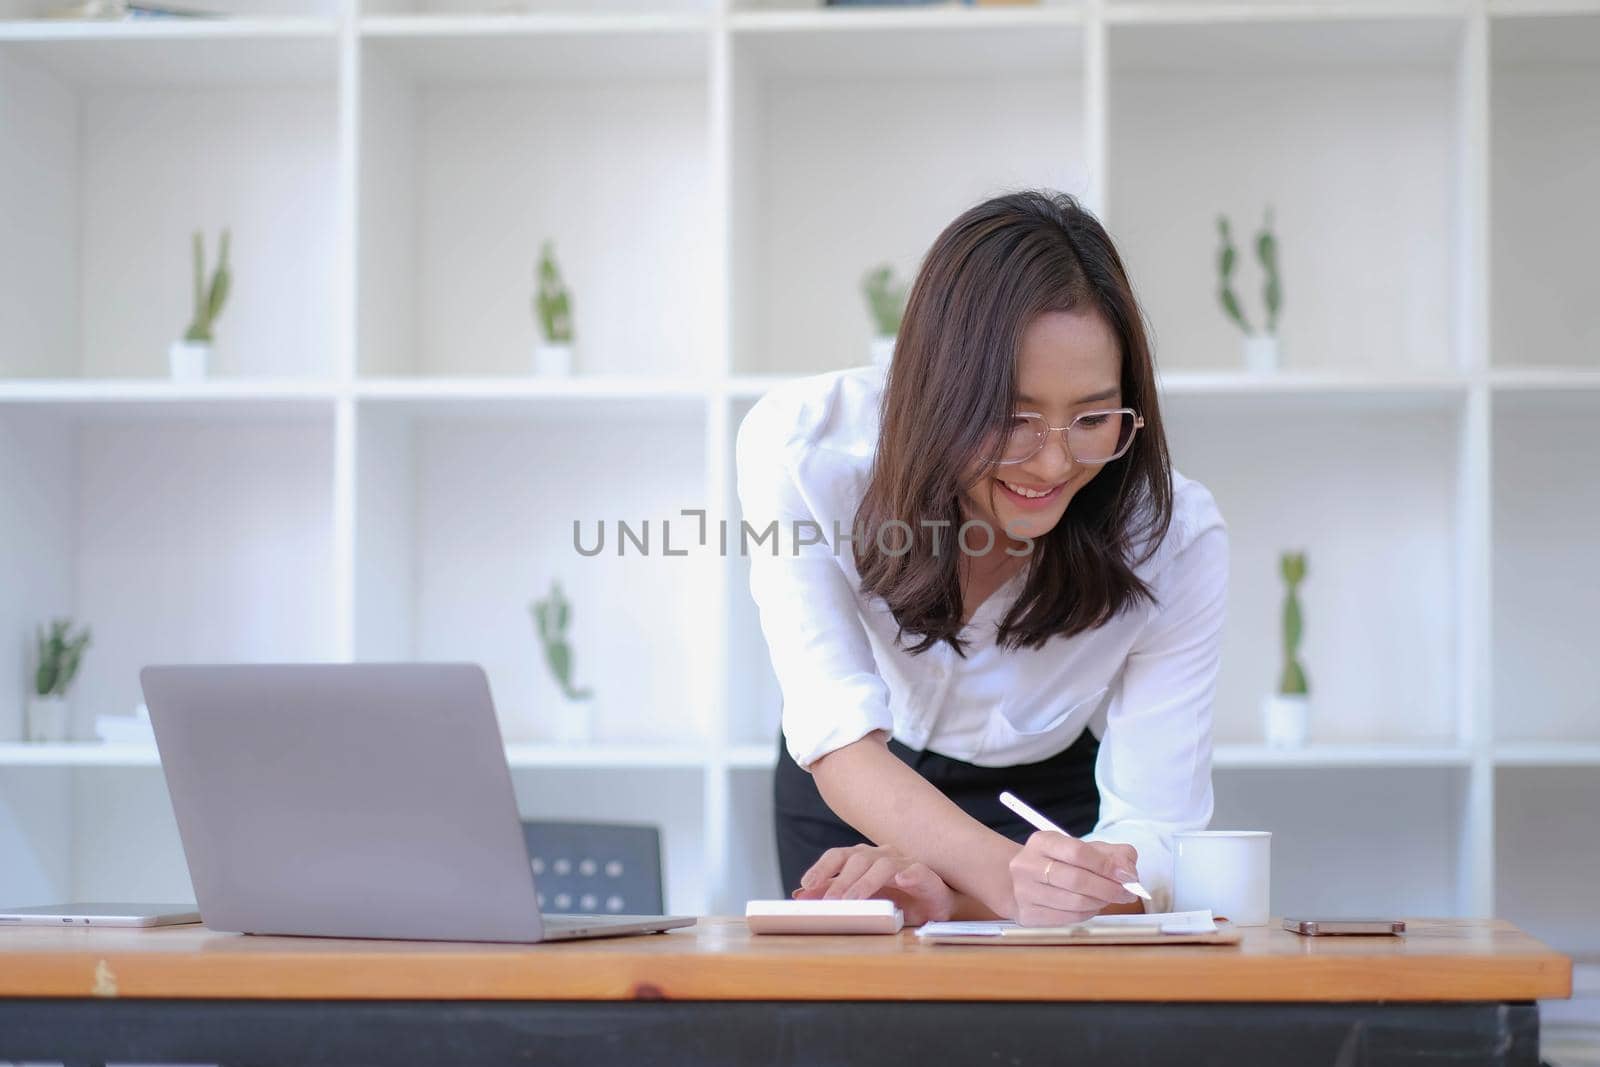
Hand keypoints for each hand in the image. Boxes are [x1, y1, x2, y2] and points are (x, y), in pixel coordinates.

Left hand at [792, 844, 956, 925]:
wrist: (932, 904)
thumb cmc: (895, 900)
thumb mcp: (860, 899)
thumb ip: (833, 894)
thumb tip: (799, 896)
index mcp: (863, 858)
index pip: (838, 856)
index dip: (821, 868)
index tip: (806, 885)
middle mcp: (882, 855)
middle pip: (857, 860)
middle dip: (840, 882)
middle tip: (829, 903)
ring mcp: (904, 863)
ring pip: (882, 865)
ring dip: (865, 883)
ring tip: (853, 901)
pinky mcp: (926, 875)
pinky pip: (917, 871)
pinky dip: (909, 874)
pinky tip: (902, 880)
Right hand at [1008, 832, 1139, 926]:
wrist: (1015, 882)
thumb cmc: (1056, 863)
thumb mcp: (1079, 848)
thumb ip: (1110, 853)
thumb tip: (1129, 870)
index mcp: (1042, 842)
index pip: (1077, 852)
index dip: (1106, 865)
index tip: (1127, 875)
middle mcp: (1028, 865)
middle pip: (1077, 880)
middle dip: (1109, 888)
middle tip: (1127, 893)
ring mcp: (1025, 892)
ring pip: (1074, 902)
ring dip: (1100, 902)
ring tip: (1109, 899)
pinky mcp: (1027, 914)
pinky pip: (1068, 918)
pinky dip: (1088, 914)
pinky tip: (1092, 907)